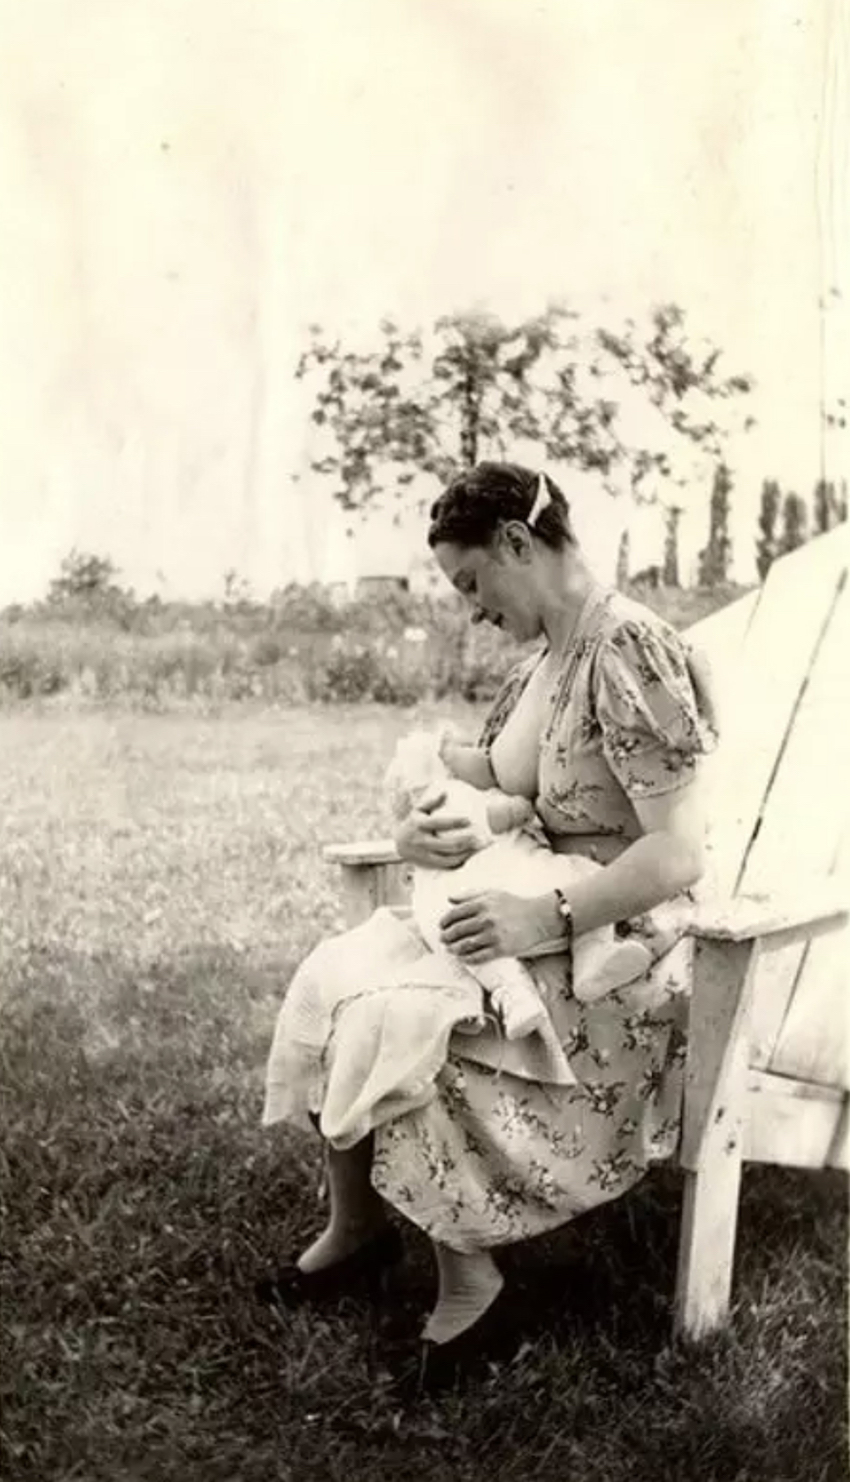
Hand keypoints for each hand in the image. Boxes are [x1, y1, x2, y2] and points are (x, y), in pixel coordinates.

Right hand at [395, 790, 477, 869]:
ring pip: (450, 856)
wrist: (398, 844)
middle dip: (467, 841)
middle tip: (479, 837)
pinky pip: (446, 864)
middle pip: (449, 844)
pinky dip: (459, 860)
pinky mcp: (428, 863)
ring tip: (478, 846)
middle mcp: (422, 840)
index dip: (455, 822)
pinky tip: (469, 855)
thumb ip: (431, 801)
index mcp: (420, 824)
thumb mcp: (418, 810)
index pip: (440, 823)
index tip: (470, 820)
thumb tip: (445, 793)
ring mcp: (425, 853)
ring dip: (466, 853)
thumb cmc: (413, 822)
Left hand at [439, 889, 559, 963]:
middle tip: (443, 939)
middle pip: (458, 930)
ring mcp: (494, 935)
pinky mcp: (501, 949)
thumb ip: (470, 894)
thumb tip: (449, 898)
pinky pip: (478, 957)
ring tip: (450, 949)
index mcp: (482, 903)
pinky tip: (463, 958)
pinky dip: (467, 958)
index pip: (455, 913)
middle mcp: (486, 919)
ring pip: (465, 945)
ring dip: (454, 948)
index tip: (441, 925)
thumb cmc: (514, 905)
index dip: (445, 921)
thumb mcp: (492, 893)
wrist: (538, 918)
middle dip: (447, 936)